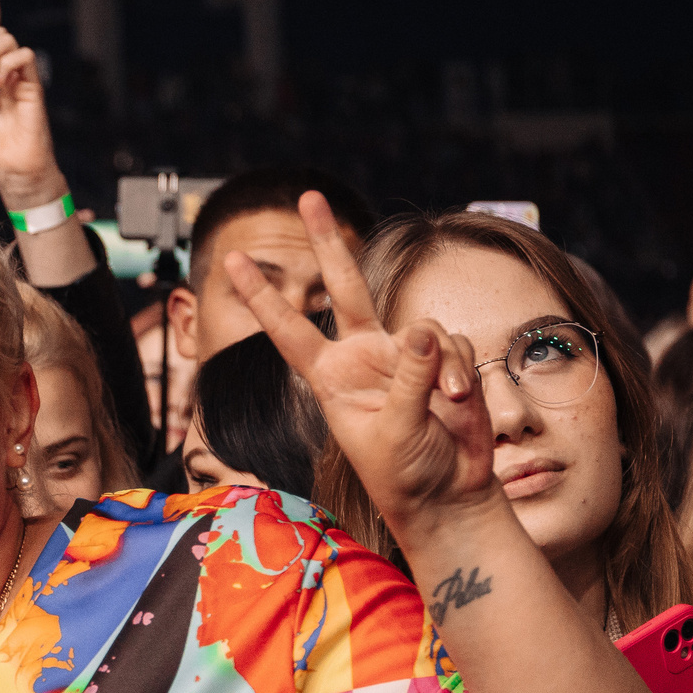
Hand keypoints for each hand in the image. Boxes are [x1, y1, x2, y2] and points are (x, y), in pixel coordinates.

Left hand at [225, 191, 495, 535]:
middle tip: (308, 197)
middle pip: (343, 286)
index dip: (262, 296)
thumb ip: (408, 379)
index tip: (233, 262)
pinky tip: (459, 402)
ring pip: (421, 326)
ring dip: (438, 365)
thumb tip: (423, 329)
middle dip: (328, 240)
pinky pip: (451, 344)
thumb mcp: (395, 431)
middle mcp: (362, 357)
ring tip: (444, 406)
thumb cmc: (406, 474)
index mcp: (330, 378)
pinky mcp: (440, 360)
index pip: (288, 329)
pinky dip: (458, 371)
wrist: (448, 496)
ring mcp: (402, 355)